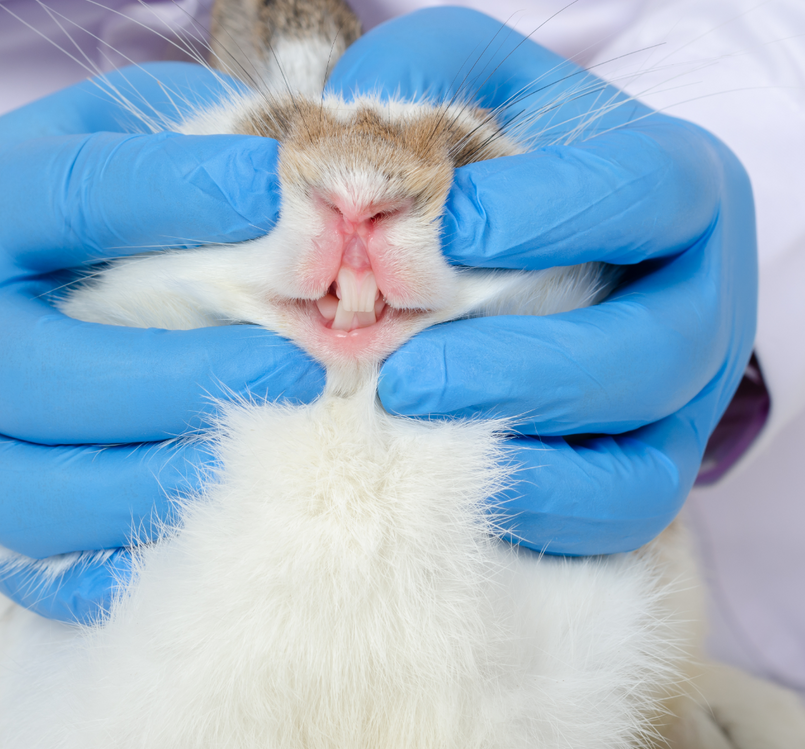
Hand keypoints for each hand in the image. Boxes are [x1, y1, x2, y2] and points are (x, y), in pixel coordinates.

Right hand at [0, 62, 322, 619]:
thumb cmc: (37, 217)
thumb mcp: (83, 138)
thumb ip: (170, 140)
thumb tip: (293, 172)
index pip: (74, 198)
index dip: (187, 196)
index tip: (290, 199)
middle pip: (37, 375)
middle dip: (181, 381)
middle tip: (300, 372)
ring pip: (33, 496)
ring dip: (163, 485)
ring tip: (269, 458)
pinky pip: (40, 572)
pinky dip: (127, 563)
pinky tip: (210, 528)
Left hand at [328, 8, 756, 553]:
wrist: (514, 240)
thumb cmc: (489, 157)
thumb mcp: (463, 80)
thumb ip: (418, 81)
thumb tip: (341, 157)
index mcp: (674, 185)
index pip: (645, 193)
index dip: (549, 216)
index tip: (441, 236)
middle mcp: (697, 299)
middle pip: (654, 350)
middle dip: (522, 369)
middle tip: (404, 373)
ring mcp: (681, 399)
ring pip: (640, 455)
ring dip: (519, 451)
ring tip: (406, 426)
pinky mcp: (646, 470)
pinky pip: (613, 514)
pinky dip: (533, 509)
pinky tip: (441, 482)